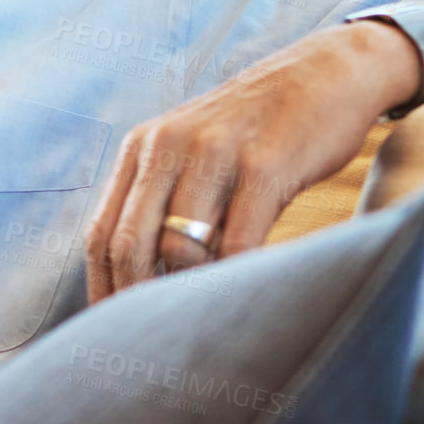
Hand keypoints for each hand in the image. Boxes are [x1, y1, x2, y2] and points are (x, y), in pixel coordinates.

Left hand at [83, 19, 420, 302]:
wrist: (324, 74)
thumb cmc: (258, 133)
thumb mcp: (195, 154)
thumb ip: (164, 202)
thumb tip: (143, 281)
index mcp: (142, 148)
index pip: (100, 233)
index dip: (103, 289)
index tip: (114, 332)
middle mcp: (167, 147)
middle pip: (129, 244)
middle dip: (136, 302)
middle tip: (155, 348)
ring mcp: (214, 153)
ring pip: (179, 246)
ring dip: (187, 294)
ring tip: (202, 325)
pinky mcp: (265, 163)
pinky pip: (239, 239)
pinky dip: (237, 276)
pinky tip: (245, 296)